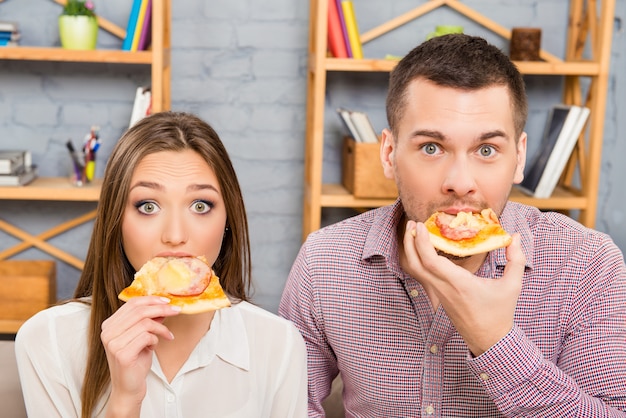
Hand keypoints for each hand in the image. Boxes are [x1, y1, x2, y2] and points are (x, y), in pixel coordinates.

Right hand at [101, 296, 180, 414]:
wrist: (129, 388)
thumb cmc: (135, 362)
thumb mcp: (143, 337)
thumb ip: (148, 321)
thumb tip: (163, 305)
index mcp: (109, 325)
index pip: (131, 304)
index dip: (151, 299)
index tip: (167, 301)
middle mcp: (107, 333)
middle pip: (139, 311)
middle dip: (161, 309)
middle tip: (176, 310)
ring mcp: (113, 343)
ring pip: (145, 323)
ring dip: (161, 328)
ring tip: (166, 335)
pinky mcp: (122, 354)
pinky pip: (146, 336)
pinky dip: (156, 339)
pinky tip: (155, 346)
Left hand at [403, 221, 524, 355]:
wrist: (489, 340)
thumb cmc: (500, 313)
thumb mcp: (512, 286)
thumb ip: (516, 260)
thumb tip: (515, 237)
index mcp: (459, 284)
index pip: (431, 262)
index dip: (422, 242)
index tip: (421, 225)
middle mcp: (444, 288)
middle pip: (416, 264)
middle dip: (410, 242)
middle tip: (412, 223)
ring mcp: (438, 293)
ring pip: (415, 270)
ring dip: (411, 250)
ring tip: (414, 232)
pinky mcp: (438, 296)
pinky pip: (422, 276)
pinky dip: (418, 260)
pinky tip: (423, 248)